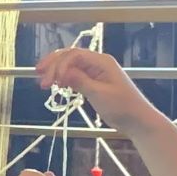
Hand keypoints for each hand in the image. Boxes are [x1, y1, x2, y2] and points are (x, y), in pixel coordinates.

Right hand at [35, 47, 152, 128]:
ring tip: (42, 80)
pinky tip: (55, 84)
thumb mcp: (100, 94)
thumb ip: (80, 81)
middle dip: (53, 65)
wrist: (138, 120)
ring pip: (71, 65)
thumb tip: (62, 72)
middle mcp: (98, 63)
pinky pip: (76, 74)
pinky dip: (64, 78)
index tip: (51, 82)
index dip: (59, 66)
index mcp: (102, 61)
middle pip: (70, 56)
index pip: (74, 55)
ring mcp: (96, 71)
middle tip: (38, 76)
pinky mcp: (95, 81)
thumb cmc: (123, 107)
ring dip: (56, 70)